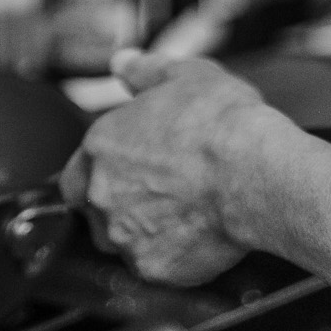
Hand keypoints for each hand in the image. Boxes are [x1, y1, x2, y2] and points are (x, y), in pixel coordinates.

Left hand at [59, 53, 273, 285]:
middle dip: (121, 207)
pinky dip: (172, 256)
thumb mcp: (184, 76)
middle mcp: (102, 194)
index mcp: (101, 147)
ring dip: (143, 234)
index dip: (100, 176)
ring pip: (124, 243)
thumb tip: (122, 62)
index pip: (76, 175)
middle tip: (162, 196)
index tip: (128, 175)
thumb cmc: (221, 124)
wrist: (255, 173)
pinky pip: (156, 267)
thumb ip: (143, 71)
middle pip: (96, 213)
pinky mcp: (155, 268)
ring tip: (182, 216)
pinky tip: (198, 236)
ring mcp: (126, 235)